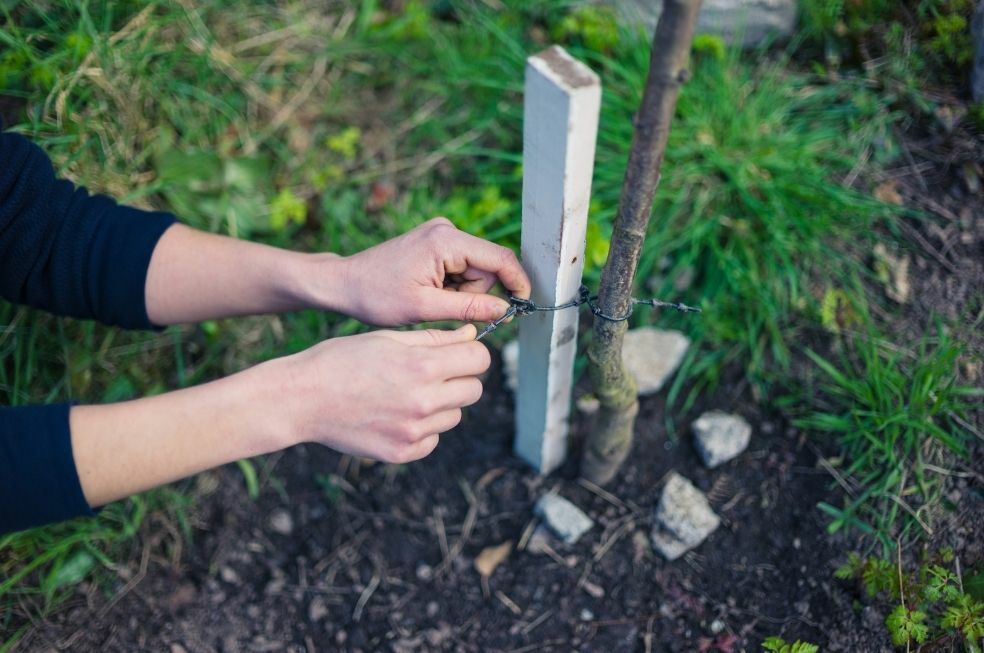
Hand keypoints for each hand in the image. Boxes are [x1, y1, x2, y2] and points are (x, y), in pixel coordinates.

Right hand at [275, 323, 488, 463]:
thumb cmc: (342, 360)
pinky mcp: (402, 453)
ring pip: (454, 415)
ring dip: (440, 404)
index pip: (480, 359)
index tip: (459, 353)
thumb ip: (434, 339)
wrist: (301, 398)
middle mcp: (424, 401)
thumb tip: (470, 336)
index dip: (471, 352)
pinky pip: (432, 440)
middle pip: (474, 390)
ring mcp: (414, 431)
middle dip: (460, 378)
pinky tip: (393, 415)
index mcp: (423, 366)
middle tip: (432, 373)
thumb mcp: (387, 338)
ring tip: (404, 394)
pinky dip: (422, 429)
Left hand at [332, 218, 530, 325]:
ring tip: (431, 300)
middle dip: (477, 292)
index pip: (499, 258)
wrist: (345, 284)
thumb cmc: (377, 296)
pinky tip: (430, 291)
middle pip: (488, 266)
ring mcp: (441, 234)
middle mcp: (446, 230)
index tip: (524, 305)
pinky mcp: (436, 242)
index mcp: (445, 241)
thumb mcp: (425, 308)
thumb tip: (505, 310)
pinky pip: (462, 266)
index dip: (517, 282)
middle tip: (446, 308)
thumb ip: (469, 308)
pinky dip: (454, 285)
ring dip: (463, 291)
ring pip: (476, 269)